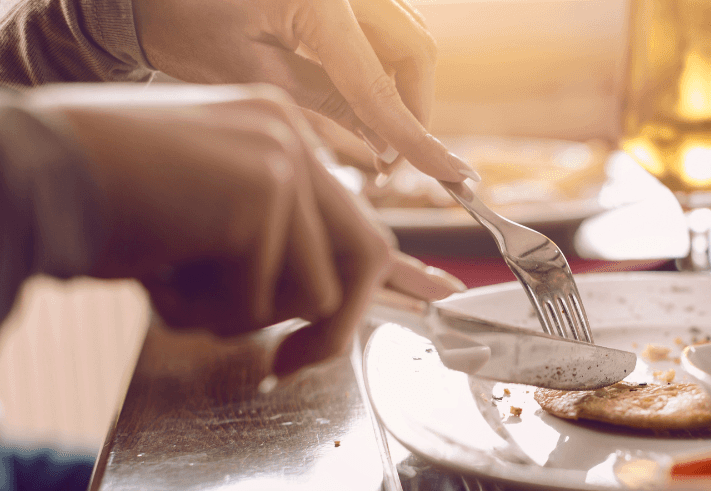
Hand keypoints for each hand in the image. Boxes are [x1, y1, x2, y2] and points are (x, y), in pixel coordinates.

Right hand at [29, 83, 461, 375]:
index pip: (356, 214)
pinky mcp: (262, 195)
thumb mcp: (199, 220)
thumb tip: (323, 306)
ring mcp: (281, 161)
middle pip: (362, 256)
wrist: (29, 178)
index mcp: (275, 133)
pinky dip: (207, 312)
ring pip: (314, 293)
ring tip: (173, 278)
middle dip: (335, 329)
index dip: (393, 271)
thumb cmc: (98, 206)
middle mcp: (288, 136)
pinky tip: (159, 269)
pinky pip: (267, 300)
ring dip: (239, 316)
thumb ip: (264, 245)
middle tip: (287, 368)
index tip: (429, 298)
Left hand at [131, 0, 478, 182]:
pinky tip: (359, 99)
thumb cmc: (181, 20)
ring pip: (405, 38)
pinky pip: (382, 28)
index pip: (379, 85)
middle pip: (413, 50)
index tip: (450, 175)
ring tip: (374, 133)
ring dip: (400, 87)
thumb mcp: (250, 75)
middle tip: (390, 155)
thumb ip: (325, 109)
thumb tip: (381, 150)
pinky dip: (381, 66)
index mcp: (319, 0)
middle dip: (412, 107)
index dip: (414, 138)